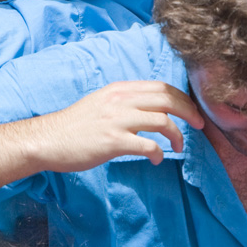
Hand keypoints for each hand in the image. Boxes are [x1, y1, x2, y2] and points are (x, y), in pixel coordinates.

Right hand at [34, 81, 204, 171]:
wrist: (48, 140)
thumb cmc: (74, 126)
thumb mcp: (101, 103)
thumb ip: (124, 103)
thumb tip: (149, 110)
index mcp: (118, 90)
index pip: (160, 86)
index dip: (182, 98)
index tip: (191, 112)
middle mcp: (120, 100)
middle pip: (167, 98)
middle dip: (189, 111)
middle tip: (199, 125)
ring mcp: (116, 120)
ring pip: (162, 120)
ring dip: (177, 135)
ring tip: (178, 147)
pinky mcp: (113, 141)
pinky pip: (148, 145)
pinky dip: (159, 153)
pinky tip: (157, 159)